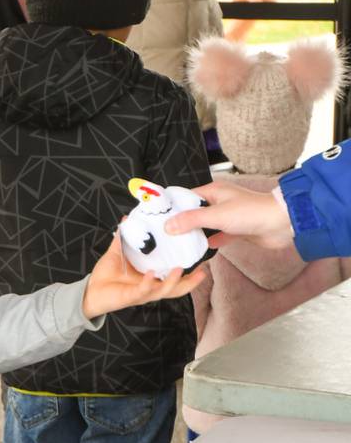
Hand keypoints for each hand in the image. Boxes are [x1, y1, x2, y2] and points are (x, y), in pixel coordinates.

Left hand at [82, 234, 205, 318]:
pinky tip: (151, 273)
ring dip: (173, 282)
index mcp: (151, 278)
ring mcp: (142, 293)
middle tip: (203, 272)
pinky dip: (147, 282)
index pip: (174, 277)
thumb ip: (123, 238)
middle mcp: (150, 287)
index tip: (201, 261)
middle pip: (176, 289)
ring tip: (179, 270)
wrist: (90, 291)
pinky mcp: (131, 297)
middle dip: (191, 282)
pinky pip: (142, 291)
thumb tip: (126, 220)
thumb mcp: (117, 253)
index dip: (189, 273)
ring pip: (163, 291)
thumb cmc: (106, 275)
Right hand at [164, 181, 292, 249]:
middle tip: (165, 235)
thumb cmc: (251, 212)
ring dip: (196, 234)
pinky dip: (210, 243)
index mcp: (214, 191)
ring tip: (178, 244)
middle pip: (195, 212)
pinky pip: (218, 236)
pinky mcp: (237, 230)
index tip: (158, 218)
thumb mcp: (217, 215)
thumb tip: (168, 226)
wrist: (283, 223)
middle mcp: (220, 202)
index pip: (187, 197)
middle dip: (182, 223)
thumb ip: (191, 220)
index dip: (173, 207)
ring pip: (206, 226)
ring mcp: (229, 217)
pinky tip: (200, 250)